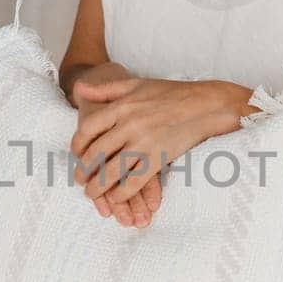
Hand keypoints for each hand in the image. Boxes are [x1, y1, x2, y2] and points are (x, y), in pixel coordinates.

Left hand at [70, 68, 220, 228]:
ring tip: (92, 193)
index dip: (77, 145)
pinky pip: (134, 181)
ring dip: (98, 187)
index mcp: (122, 106)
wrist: (205, 104)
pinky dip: (122, 193)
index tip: (77, 154)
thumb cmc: (171, 93)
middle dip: (84, 170)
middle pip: (96, 153)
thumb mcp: (135, 84)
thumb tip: (79, 88)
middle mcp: (129, 125)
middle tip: (80, 179)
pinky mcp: (159, 159)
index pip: (88, 128)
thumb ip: (105, 88)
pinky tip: (116, 197)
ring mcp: (144, 143)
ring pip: (112, 171)